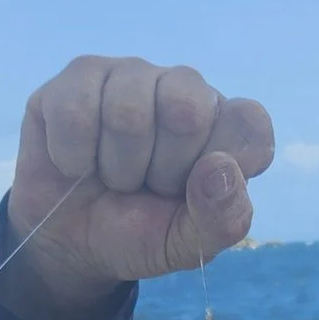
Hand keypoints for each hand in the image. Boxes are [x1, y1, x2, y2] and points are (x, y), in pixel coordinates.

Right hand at [1, 54, 274, 319]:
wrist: (68, 240)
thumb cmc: (138, 234)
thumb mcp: (186, 245)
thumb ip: (221, 218)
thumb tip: (221, 168)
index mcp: (226, 129)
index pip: (250, 122)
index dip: (220, 163)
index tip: (195, 191)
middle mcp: (186, 90)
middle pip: (186, 111)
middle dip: (161, 169)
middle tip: (148, 185)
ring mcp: (133, 75)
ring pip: (127, 113)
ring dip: (115, 167)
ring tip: (113, 176)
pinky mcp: (81, 74)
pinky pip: (76, 113)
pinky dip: (74, 158)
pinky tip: (76, 162)